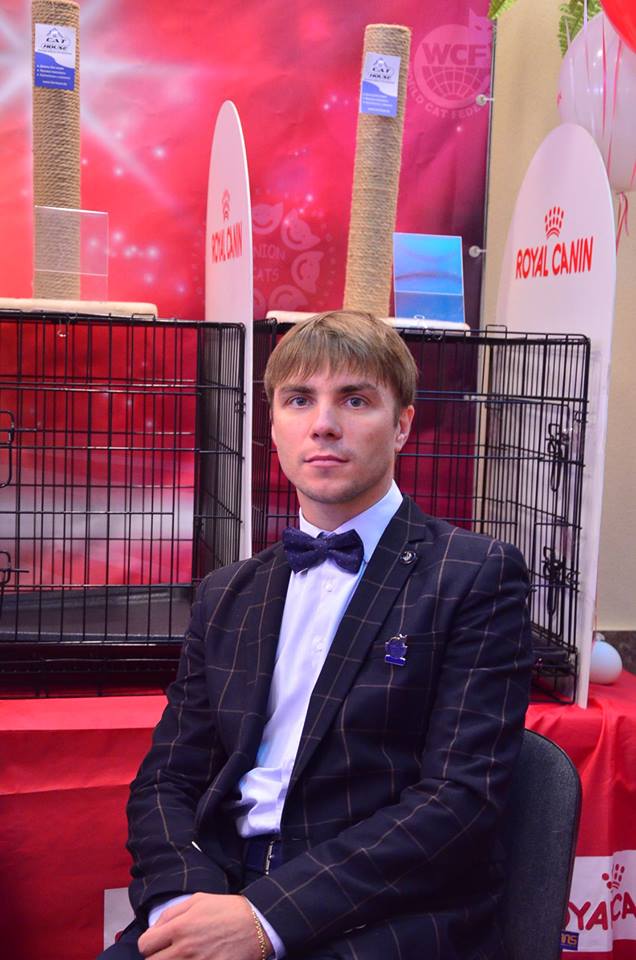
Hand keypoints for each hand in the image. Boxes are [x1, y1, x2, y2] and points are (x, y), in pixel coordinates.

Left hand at [137, 892, 271, 959]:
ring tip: (183, 956)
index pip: (145, 945)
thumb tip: (153, 929)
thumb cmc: (227, 910)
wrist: (256, 924)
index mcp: (180, 927)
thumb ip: (170, 914)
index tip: (156, 944)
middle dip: (157, 958)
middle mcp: (185, 949)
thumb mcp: (197, 900)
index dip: (149, 945)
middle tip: (169, 952)